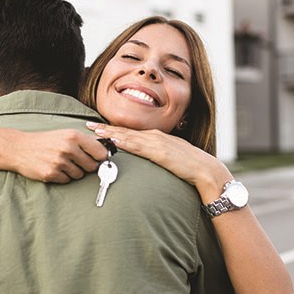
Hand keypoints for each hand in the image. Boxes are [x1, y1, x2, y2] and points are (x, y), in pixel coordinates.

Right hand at [12, 129, 108, 182]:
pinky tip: (54, 168)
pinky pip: (67, 180)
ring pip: (79, 175)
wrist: (20, 148)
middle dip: (86, 166)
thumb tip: (105, 152)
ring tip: (61, 163)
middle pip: (92, 166)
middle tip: (76, 161)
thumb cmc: (45, 141)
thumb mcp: (65, 134)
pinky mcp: (51, 174)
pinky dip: (62, 176)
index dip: (101, 158)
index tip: (98, 159)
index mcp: (74, 136)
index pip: (100, 152)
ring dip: (73, 172)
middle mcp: (68, 148)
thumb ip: (84, 142)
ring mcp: (59, 162)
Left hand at [86, 122, 231, 196]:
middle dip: (106, 128)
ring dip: (110, 133)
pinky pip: (138, 147)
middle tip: (88, 124)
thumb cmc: (189, 165)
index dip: (113, 128)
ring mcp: (157, 143)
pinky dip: (125, 142)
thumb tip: (145, 158)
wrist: (205, 169)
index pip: (130, 132)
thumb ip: (156, 154)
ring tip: (95, 131)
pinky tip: (114, 141)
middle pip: (125, 131)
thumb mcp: (170, 156)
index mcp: (156, 137)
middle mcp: (154, 136)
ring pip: (128, 136)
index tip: (98, 126)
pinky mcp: (160, 152)